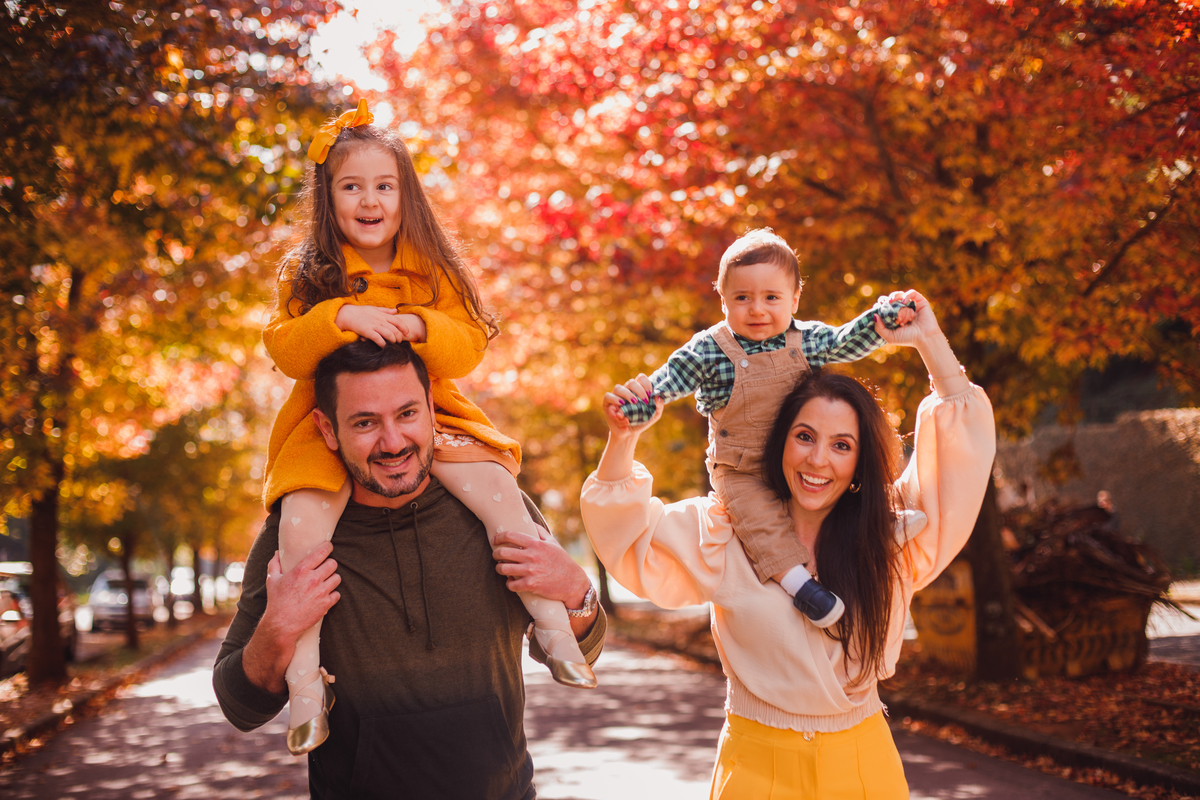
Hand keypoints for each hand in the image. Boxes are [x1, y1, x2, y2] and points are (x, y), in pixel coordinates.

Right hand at [243, 542, 340, 693]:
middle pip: (333, 563)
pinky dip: (332, 595)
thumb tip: (278, 553)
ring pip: (337, 578)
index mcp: (301, 570)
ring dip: (332, 579)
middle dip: (329, 565)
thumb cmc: (276, 601)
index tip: (328, 548)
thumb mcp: (272, 580)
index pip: (323, 551)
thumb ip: (275, 564)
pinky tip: (325, 596)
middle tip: (325, 569)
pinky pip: (337, 594)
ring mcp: (321, 592)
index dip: (328, 547)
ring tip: (325, 583)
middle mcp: (313, 579)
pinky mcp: (326, 604)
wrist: (281, 625)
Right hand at [335, 305, 425, 345]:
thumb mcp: (374, 308)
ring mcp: (374, 326)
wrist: (347, 314)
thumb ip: (386, 310)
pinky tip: (383, 346)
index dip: (404, 328)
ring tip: (393, 344)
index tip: (407, 333)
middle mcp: (380, 320)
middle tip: (399, 341)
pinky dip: (382, 343)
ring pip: (389, 334)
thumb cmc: (360, 312)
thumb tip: (396, 310)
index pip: (398, 321)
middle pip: (395, 329)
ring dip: (393, 340)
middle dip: (399, 337)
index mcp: (383, 315)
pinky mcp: (367, 331)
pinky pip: (378, 338)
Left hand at [491, 527, 590, 607]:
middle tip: (496, 556)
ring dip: (499, 569)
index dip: (499, 537)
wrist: (573, 582)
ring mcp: (531, 571)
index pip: (510, 536)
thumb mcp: (553, 543)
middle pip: (503, 552)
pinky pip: (511, 585)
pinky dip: (509, 584)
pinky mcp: (531, 585)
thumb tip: (529, 520)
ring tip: (501, 568)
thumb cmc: (562, 561)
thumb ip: (540, 531)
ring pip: (503, 569)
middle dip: (496, 554)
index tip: (494, 540)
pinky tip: (511, 582)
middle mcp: (532, 556)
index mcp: (536, 544)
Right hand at [602, 374, 661, 435]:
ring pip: (618, 388)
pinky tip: (621, 409)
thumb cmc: (641, 422)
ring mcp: (616, 396)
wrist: (629, 434)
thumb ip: (658, 407)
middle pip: (631, 382)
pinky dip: (614, 401)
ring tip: (634, 403)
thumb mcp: (653, 416)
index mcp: (637, 390)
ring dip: (627, 394)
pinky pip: (608, 397)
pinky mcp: (607, 404)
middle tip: (645, 401)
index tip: (650, 394)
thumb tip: (658, 397)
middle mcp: (626, 391)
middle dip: (639, 390)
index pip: (640, 378)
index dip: (646, 383)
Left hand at [873, 290, 940, 347]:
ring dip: (894, 295)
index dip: (880, 305)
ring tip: (891, 300)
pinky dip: (907, 295)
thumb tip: (874, 315)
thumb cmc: (908, 338)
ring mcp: (911, 305)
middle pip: (892, 300)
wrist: (924, 338)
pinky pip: (912, 293)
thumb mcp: (890, 336)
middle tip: (883, 303)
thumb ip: (879, 328)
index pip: (886, 307)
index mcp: (896, 317)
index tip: (877, 307)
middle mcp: (903, 310)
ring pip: (900, 295)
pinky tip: (903, 302)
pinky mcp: (920, 302)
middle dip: (886, 300)